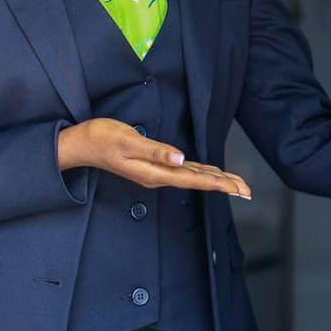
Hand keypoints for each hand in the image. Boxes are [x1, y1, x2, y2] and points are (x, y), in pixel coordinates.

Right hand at [59, 119, 251, 198]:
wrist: (81, 144)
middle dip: (225, 186)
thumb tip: (179, 158)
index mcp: (154, 172)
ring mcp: (156, 172)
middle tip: (249, 192)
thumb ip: (154, 150)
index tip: (238, 189)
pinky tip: (211, 174)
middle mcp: (158, 176)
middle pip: (198, 182)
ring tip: (238, 185)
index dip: (218, 184)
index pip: (193, 179)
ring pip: (193, 178)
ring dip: (216, 181)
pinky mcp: (153, 165)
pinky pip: (184, 172)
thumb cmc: (101, 138)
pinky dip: (202, 173)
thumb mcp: (127, 141)